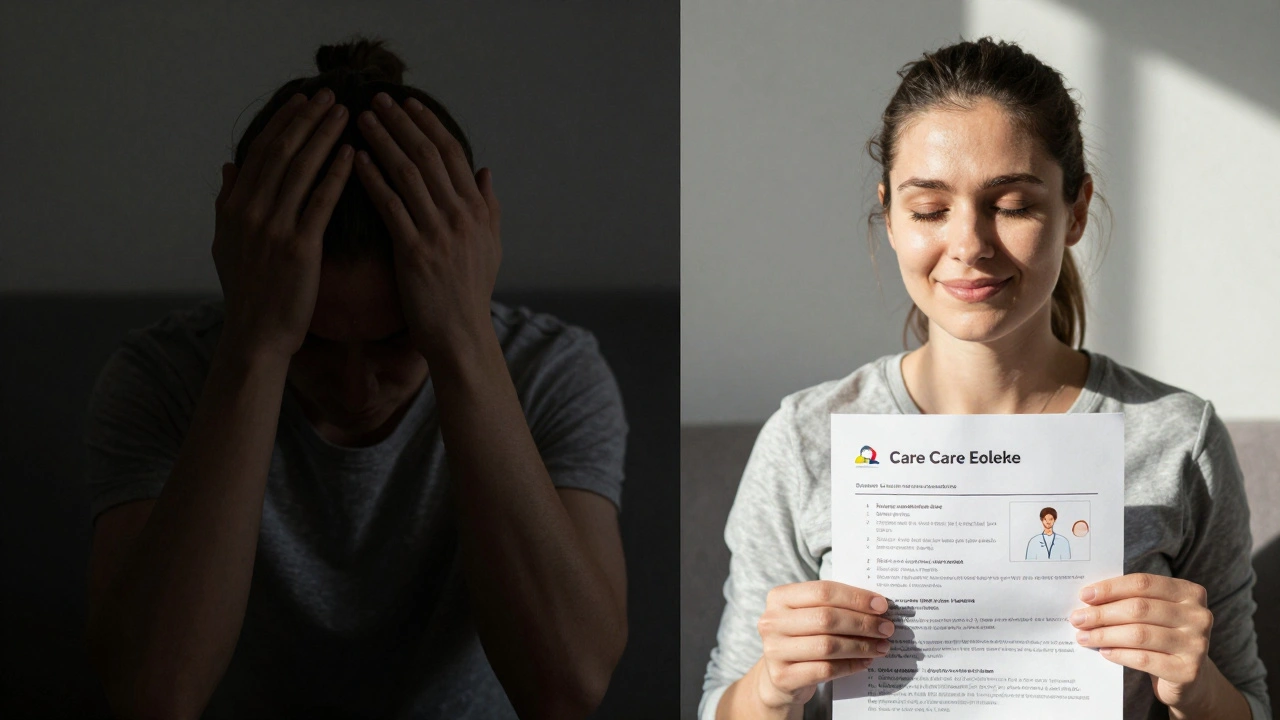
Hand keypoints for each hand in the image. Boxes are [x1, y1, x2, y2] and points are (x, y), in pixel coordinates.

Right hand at [213, 89, 353, 362]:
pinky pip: (320, 203)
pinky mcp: (299, 249)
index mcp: (233, 208)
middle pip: (281, 153)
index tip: (303, 100)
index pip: (260, 152)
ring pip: (300, 171)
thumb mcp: (225, 244)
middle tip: (330, 95)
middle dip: (306, 120)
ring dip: (323, 138)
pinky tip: (353, 155)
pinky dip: (336, 175)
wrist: (256, 336)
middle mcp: (249, 212)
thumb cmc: (248, 293)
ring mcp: (273, 229)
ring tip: (345, 114)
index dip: (282, 123)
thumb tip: (228, 166)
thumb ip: (226, 202)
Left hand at [353, 92, 501, 364]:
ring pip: (409, 174)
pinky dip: (372, 179)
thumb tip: (484, 171)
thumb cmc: (471, 295)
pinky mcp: (415, 253)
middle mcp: (461, 216)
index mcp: (478, 211)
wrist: (462, 336)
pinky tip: (354, 160)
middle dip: (402, 123)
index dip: (430, 124)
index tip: (409, 103)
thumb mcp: (491, 246)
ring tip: (360, 119)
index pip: (453, 154)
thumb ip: (489, 206)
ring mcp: (439, 233)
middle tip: (377, 98)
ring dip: (383, 141)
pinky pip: (391, 207)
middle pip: (429, 155)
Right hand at [755, 581, 892, 708]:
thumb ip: (835, 606)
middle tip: (886, 628)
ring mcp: (774, 650)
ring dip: (861, 646)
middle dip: (862, 623)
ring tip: (881, 646)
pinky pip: (825, 669)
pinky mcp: (783, 676)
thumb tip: (878, 606)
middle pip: (826, 618)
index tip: (882, 606)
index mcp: (779, 597)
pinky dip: (850, 665)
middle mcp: (771, 621)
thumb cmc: (803, 637)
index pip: (822, 591)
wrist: (779, 676)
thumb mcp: (810, 615)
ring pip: (828, 645)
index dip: (855, 598)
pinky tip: (865, 662)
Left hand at [1071, 573, 1216, 710]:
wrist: (1191, 678)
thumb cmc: (1164, 636)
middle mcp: (1198, 616)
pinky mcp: (1188, 671)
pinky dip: (1119, 654)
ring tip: (1084, 637)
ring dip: (1105, 635)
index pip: (1143, 583)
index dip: (1111, 588)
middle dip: (1103, 613)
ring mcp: (1196, 645)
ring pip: (1139, 634)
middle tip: (1078, 618)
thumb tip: (1088, 599)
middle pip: (1139, 609)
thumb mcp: (1154, 614)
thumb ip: (1131, 601)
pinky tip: (1104, 652)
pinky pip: (1144, 659)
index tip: (1085, 595)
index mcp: (1189, 593)